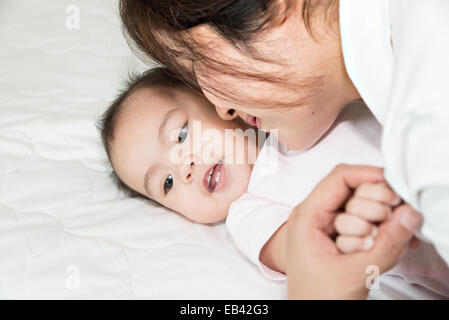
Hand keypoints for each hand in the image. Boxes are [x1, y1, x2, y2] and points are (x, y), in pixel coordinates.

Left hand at [286, 165, 421, 298]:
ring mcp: (328, 226)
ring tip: (371, 248)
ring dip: (376, 225)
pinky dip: (380, 231)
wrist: (312, 317)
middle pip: (354, 189)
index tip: (395, 187)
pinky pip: (366, 222)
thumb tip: (409, 214)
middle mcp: (316, 215)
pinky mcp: (340, 237)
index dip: (369, 175)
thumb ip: (386, 244)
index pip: (340, 177)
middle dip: (375, 207)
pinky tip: (389, 245)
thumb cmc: (318, 298)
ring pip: (362, 207)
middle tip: (383, 228)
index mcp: (308, 216)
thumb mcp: (355, 273)